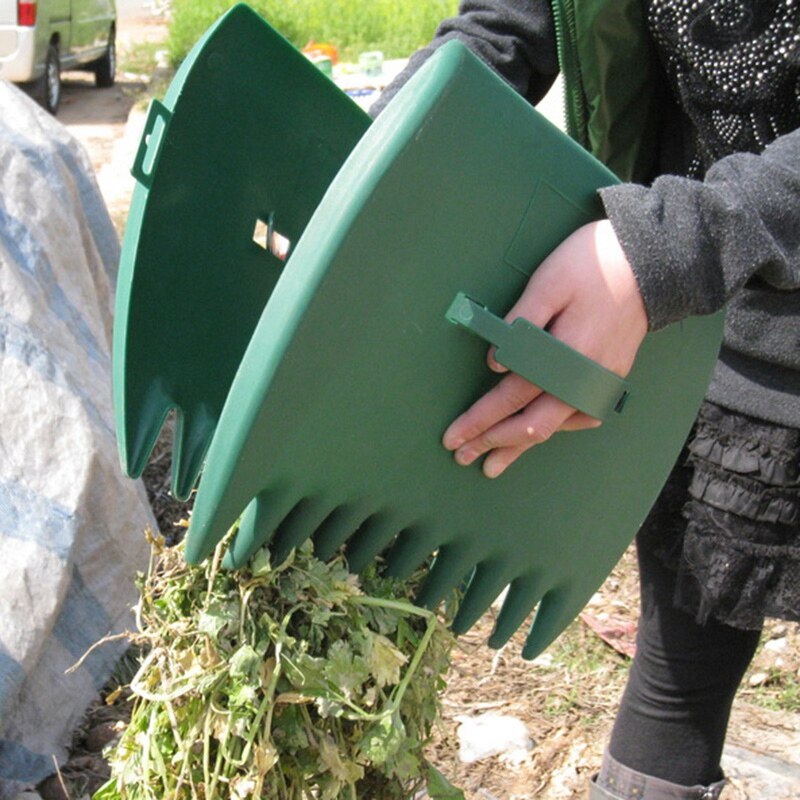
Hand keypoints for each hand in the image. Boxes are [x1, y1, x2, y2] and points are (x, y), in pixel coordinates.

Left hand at [443, 219, 647, 477]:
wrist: (650, 262)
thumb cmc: (591, 265)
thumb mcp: (547, 283)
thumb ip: (520, 323)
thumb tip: (495, 363)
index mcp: (564, 356)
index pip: (512, 397)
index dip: (479, 420)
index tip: (453, 438)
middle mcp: (584, 379)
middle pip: (532, 425)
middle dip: (493, 443)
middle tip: (462, 457)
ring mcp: (601, 383)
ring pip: (556, 427)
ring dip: (521, 445)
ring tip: (494, 463)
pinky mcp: (611, 379)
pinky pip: (580, 416)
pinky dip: (556, 428)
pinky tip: (541, 432)